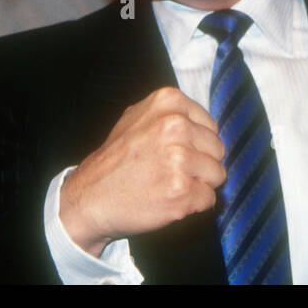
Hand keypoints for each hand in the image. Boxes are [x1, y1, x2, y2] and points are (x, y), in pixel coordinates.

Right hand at [60, 86, 226, 257]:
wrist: (90, 197)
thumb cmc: (115, 160)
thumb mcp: (137, 118)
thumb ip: (172, 115)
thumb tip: (206, 127)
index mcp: (169, 102)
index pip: (211, 127)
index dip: (196, 145)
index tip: (174, 153)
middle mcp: (176, 126)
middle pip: (218, 150)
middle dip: (200, 165)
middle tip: (170, 172)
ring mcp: (180, 158)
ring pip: (218, 175)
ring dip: (198, 185)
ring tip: (168, 184)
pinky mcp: (182, 190)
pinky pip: (209, 199)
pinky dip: (193, 205)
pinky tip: (168, 200)